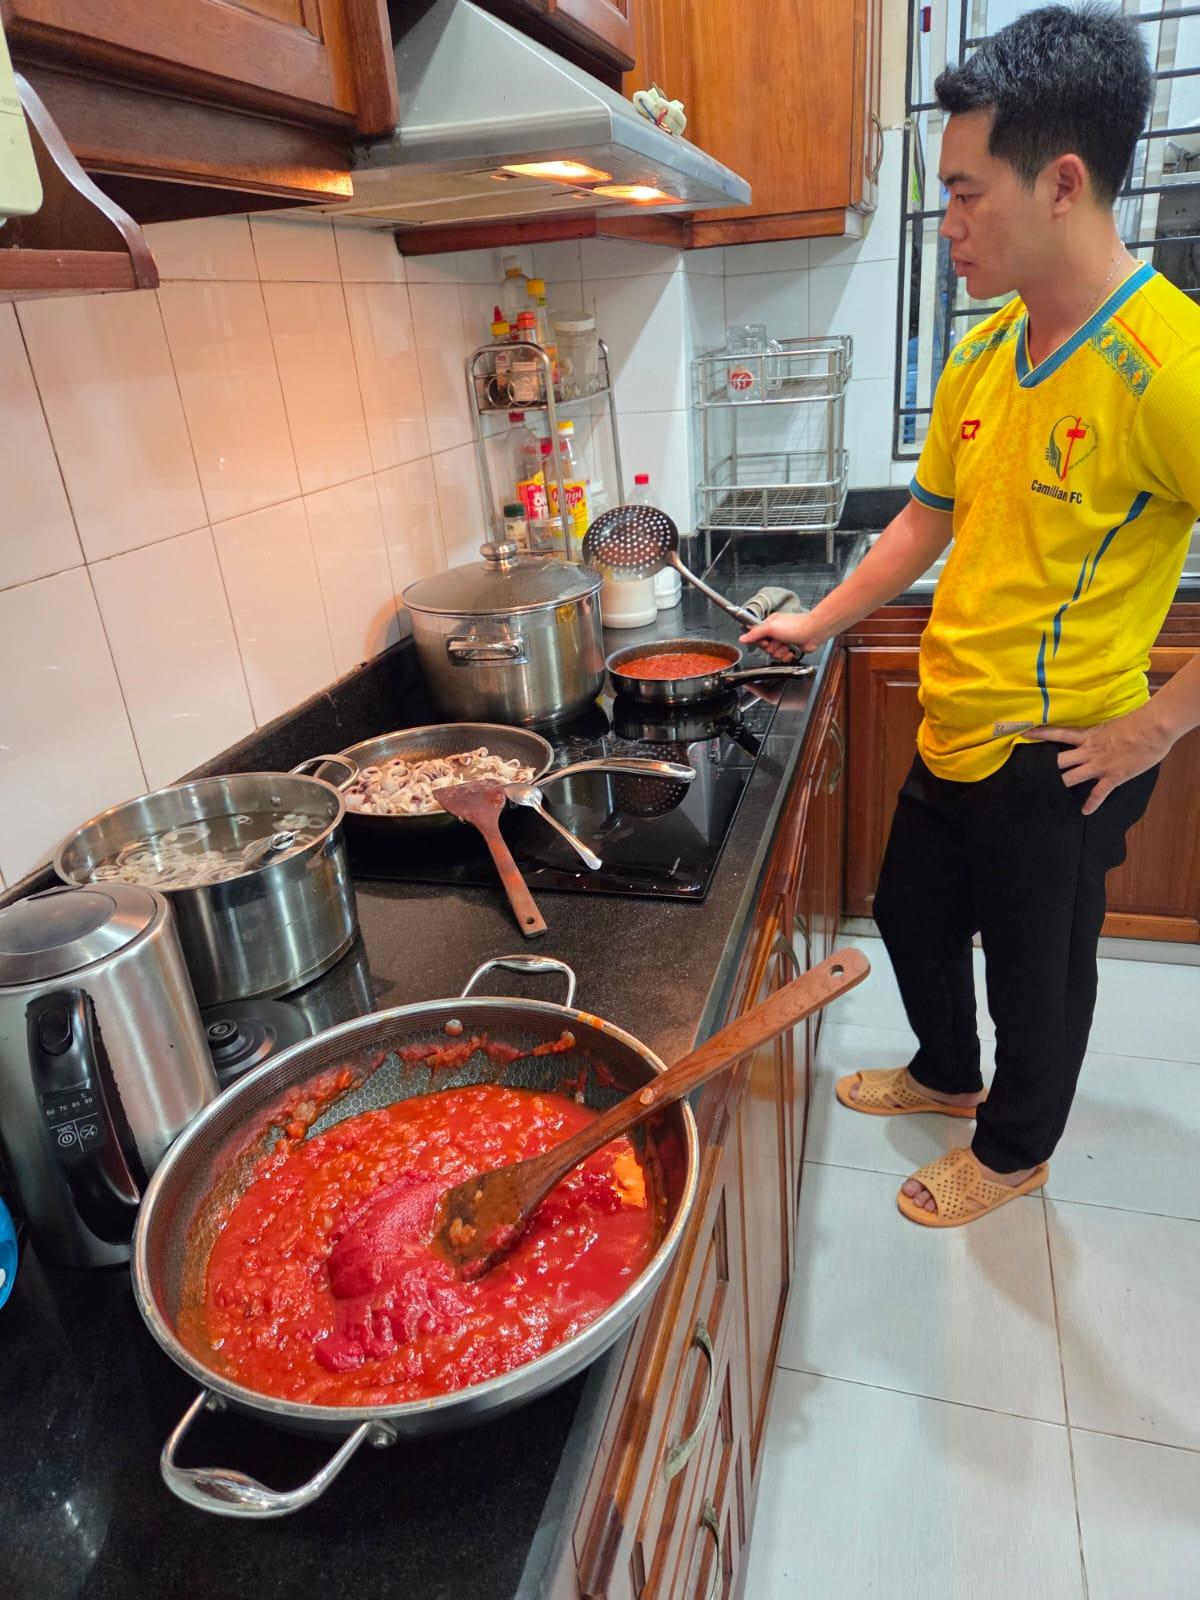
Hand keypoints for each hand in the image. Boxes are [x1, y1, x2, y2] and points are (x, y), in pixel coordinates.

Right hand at [740, 611, 826, 662]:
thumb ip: (755, 633)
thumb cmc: (796, 626)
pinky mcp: (790, 648)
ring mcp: (783, 641)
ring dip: (781, 652)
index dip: (761, 642)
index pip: (757, 637)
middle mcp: (775, 632)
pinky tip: (791, 651)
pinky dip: (787, 656)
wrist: (814, 632)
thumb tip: (742, 638)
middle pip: (765, 648)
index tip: (766, 641)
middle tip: (779, 642)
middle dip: (773, 648)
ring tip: (787, 645)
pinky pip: (783, 658)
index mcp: (769, 624)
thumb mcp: (771, 627)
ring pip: (774, 654)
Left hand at [1026, 707, 1172, 813]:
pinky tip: (1084, 811)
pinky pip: (1098, 794)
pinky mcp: (1112, 777)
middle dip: (1045, 767)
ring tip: (1046, 792)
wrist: (1152, 729)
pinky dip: (1091, 804)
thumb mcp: (1111, 724)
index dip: (1041, 734)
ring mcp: (1099, 766)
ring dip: (1061, 784)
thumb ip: (1100, 731)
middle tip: (1030, 772)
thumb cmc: (1136, 722)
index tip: (1025, 734)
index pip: (1058, 733)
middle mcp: (1088, 751)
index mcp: (1088, 735)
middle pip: (1059, 760)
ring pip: (1072, 778)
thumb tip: (1098, 732)